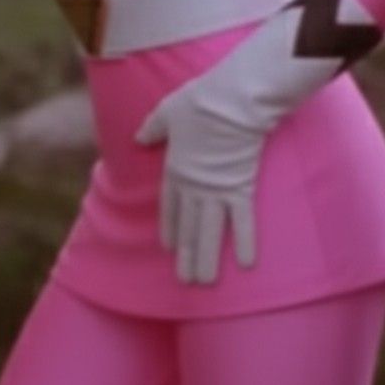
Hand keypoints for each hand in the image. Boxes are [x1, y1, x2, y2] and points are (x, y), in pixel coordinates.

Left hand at [134, 71, 269, 284]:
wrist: (231, 101)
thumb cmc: (199, 102)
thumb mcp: (167, 111)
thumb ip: (153, 128)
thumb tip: (139, 138)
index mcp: (174, 169)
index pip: (170, 206)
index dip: (170, 228)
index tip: (168, 248)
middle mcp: (193, 186)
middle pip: (188, 227)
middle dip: (186, 255)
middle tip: (185, 281)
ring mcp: (217, 190)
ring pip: (210, 232)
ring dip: (206, 259)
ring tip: (205, 282)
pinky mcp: (242, 188)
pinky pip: (243, 222)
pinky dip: (245, 243)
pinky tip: (245, 265)